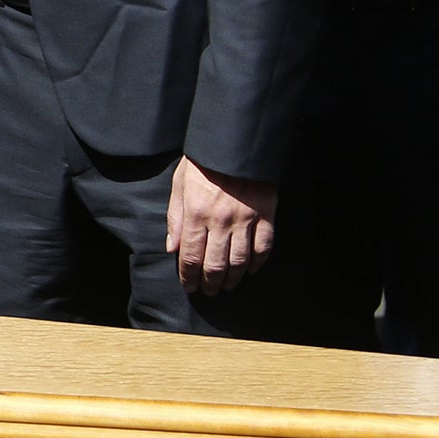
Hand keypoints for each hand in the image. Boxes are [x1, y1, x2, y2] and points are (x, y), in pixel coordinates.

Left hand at [166, 156, 275, 295]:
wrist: (234, 145)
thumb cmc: (202, 164)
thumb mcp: (179, 185)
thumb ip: (175, 218)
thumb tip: (172, 248)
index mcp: (196, 214)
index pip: (191, 257)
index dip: (189, 277)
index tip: (189, 287)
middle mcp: (221, 221)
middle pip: (215, 264)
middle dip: (210, 283)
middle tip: (208, 292)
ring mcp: (246, 220)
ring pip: (240, 261)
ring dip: (233, 279)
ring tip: (228, 286)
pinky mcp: (266, 216)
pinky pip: (264, 247)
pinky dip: (258, 263)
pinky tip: (251, 270)